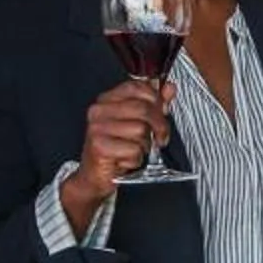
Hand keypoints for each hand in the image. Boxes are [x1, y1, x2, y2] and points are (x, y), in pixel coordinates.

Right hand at [72, 77, 172, 202]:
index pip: (137, 87)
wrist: (93, 175)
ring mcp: (97, 128)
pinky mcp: (99, 146)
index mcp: (107, 100)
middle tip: (160, 137)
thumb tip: (169, 88)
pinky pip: (133, 150)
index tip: (162, 112)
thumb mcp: (136, 123)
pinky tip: (125, 160)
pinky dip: (135, 159)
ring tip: (135, 150)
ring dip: (145, 146)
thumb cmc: (115, 148)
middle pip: (143, 108)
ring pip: (140, 130)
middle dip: (159, 125)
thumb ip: (154, 104)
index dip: (156, 99)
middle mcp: (99, 110)